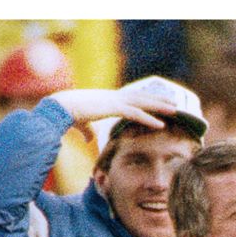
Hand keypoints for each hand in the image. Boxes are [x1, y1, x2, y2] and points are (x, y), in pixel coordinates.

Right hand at [49, 88, 177, 128]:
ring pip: (143, 103)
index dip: (146, 99)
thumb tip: (89, 139)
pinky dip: (150, 119)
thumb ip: (88, 131)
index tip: (158, 102)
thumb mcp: (82, 124)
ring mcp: (115, 100)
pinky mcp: (113, 107)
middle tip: (174, 103)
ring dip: (160, 107)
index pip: (132, 98)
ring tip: (175, 111)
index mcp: (108, 99)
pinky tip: (161, 125)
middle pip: (142, 97)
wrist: (60, 107)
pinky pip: (136, 114)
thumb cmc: (68, 114)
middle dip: (158, 100)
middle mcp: (114, 96)